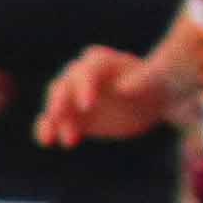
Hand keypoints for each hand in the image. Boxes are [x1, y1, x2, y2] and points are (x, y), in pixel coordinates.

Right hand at [37, 45, 180, 146]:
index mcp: (101, 62)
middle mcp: (82, 76)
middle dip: (61, 102)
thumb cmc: (155, 87)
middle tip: (59, 118)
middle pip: (64, 85)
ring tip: (68, 141)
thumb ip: (142, 81)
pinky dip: (47, 128)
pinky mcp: (70, 114)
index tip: (87, 106)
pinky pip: (52, 120)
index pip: (87, 70)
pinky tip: (46, 140)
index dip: (84, 86)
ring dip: (55, 120)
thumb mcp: (156, 82)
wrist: (148, 104)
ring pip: (56, 104)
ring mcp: (73, 95)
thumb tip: (122, 87)